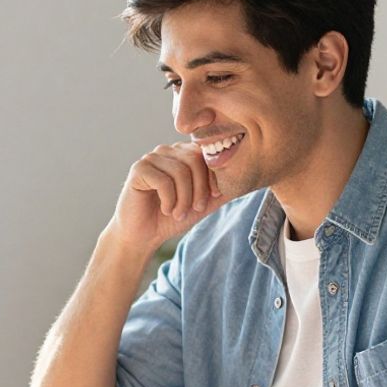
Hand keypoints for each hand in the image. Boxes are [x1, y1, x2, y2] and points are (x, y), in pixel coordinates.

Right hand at [106, 142, 230, 255]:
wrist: (143, 235)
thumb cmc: (171, 217)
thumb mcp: (202, 203)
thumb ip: (220, 191)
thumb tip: (247, 180)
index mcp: (183, 154)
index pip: (207, 155)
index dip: (214, 178)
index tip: (212, 198)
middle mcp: (167, 151)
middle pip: (195, 160)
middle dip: (200, 189)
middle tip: (195, 209)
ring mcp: (151, 158)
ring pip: (180, 172)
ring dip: (184, 199)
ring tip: (178, 213)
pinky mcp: (139, 169)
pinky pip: (163, 181)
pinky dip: (169, 201)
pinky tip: (165, 209)